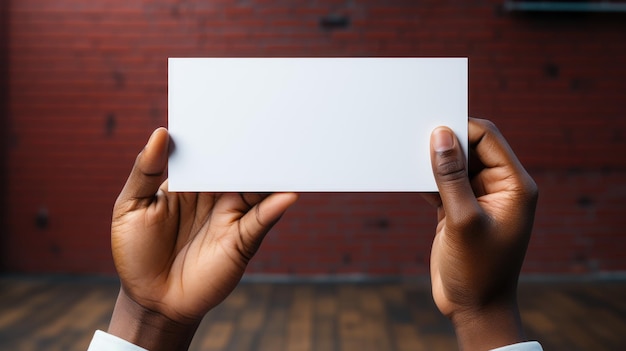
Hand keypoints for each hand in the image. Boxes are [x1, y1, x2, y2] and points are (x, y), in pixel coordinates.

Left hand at [108, 128, 296, 349]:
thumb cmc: (136, 252)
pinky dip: (275, 207)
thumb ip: (145, 171)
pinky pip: (261, 220)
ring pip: (257, 188)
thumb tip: (161, 132)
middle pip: (239, 165)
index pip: (210, 151)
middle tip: (271, 121)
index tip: (234, 108)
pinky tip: (287, 193)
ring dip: (271, 172)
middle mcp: (215, 195)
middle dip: (253, 146)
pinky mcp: (242, 240)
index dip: (220, 132)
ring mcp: (231, 216)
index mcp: (191, 182)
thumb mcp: (130, 207)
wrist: (151, 299)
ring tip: (288, 151)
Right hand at [423, 118, 537, 349]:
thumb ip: (451, 177)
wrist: (473, 307)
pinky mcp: (458, 209)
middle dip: (444, 143)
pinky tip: (407, 177)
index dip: (460, 128)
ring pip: (453, 165)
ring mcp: (477, 198)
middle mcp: (498, 187)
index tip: (430, 126)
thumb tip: (441, 136)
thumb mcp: (463, 221)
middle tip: (413, 136)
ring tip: (406, 156)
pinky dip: (426, 179)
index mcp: (513, 185)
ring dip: (432, 161)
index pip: (487, 138)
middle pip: (470, 147)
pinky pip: (441, 183)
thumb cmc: (478, 270)